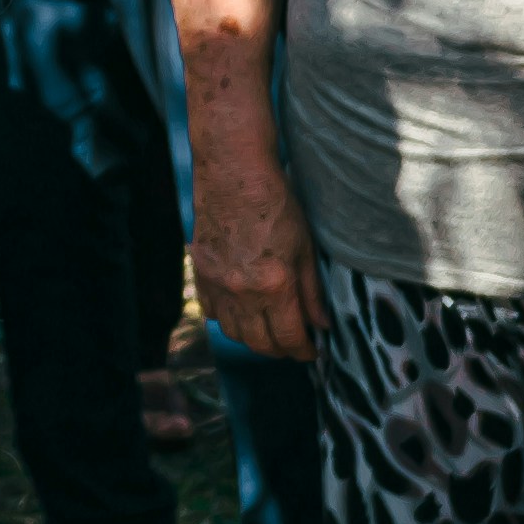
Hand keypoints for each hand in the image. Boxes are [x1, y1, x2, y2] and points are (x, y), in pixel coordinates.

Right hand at [190, 137, 320, 360]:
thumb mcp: (305, 246)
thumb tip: (321, 324)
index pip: (290, 338)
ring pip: (233, 332)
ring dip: (253, 338)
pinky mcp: (201, 273)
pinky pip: (212, 312)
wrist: (234, 172)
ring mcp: (217, 284)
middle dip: (280, 350)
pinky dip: (228, 319)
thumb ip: (312, 291)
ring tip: (269, 329)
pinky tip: (242, 310)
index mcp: (274, 285)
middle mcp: (242, 292)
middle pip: (259, 343)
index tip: (312, 352)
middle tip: (294, 344)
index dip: (304, 351)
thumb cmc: (275, 202)